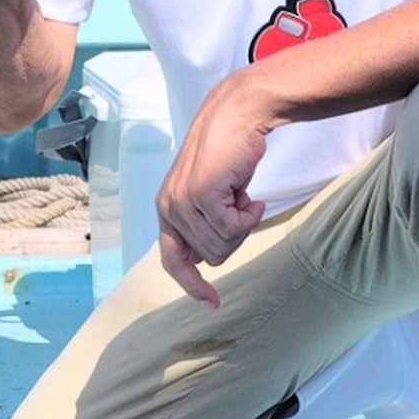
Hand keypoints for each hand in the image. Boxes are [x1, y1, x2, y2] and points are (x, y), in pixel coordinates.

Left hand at [157, 72, 274, 307]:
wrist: (238, 115)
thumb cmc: (231, 152)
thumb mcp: (213, 193)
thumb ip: (205, 223)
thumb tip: (207, 261)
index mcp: (167, 209)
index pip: (173, 260)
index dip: (192, 284)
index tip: (212, 302)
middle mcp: (168, 207)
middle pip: (210, 256)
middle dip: (234, 237)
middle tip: (240, 206)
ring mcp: (182, 201)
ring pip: (223, 244)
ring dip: (243, 223)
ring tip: (241, 193)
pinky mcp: (200, 194)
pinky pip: (232, 228)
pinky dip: (249, 215)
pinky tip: (250, 194)